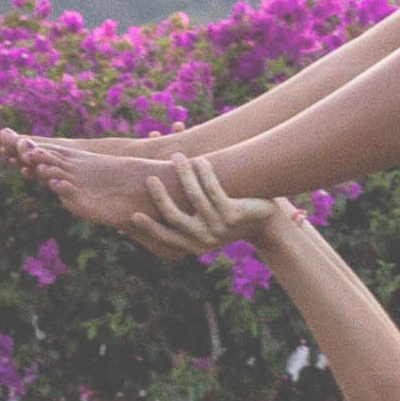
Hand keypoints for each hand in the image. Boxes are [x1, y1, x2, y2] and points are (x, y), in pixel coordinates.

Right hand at [128, 154, 287, 259]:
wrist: (267, 222)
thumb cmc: (231, 218)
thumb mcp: (206, 222)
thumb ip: (184, 218)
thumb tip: (150, 209)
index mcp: (194, 244)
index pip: (166, 237)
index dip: (148, 228)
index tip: (132, 216)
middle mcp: (205, 240)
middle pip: (174, 217)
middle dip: (160, 197)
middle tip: (150, 178)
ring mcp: (219, 228)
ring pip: (194, 198)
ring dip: (183, 174)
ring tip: (176, 156)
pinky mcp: (233, 215)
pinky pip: (214, 190)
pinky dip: (205, 172)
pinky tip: (200, 158)